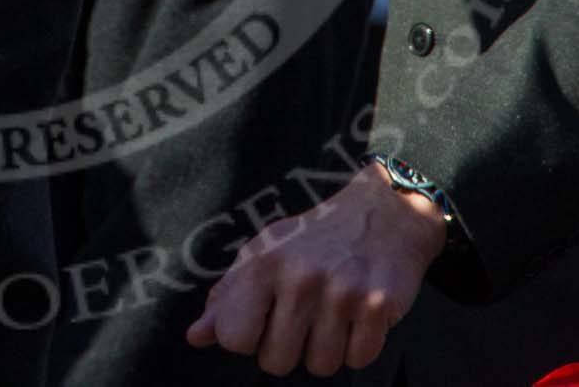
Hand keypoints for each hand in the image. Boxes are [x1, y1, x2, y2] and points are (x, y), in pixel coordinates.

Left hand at [186, 162, 447, 375]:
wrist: (383, 212)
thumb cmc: (314, 239)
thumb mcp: (263, 253)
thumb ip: (228, 296)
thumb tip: (195, 336)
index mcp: (263, 264)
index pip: (234, 338)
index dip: (248, 338)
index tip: (262, 321)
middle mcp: (299, 277)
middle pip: (276, 362)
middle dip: (289, 348)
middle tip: (303, 317)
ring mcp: (341, 292)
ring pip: (320, 365)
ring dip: (327, 349)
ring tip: (332, 314)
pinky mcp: (377, 304)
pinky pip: (358, 359)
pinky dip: (359, 346)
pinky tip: (357, 316)